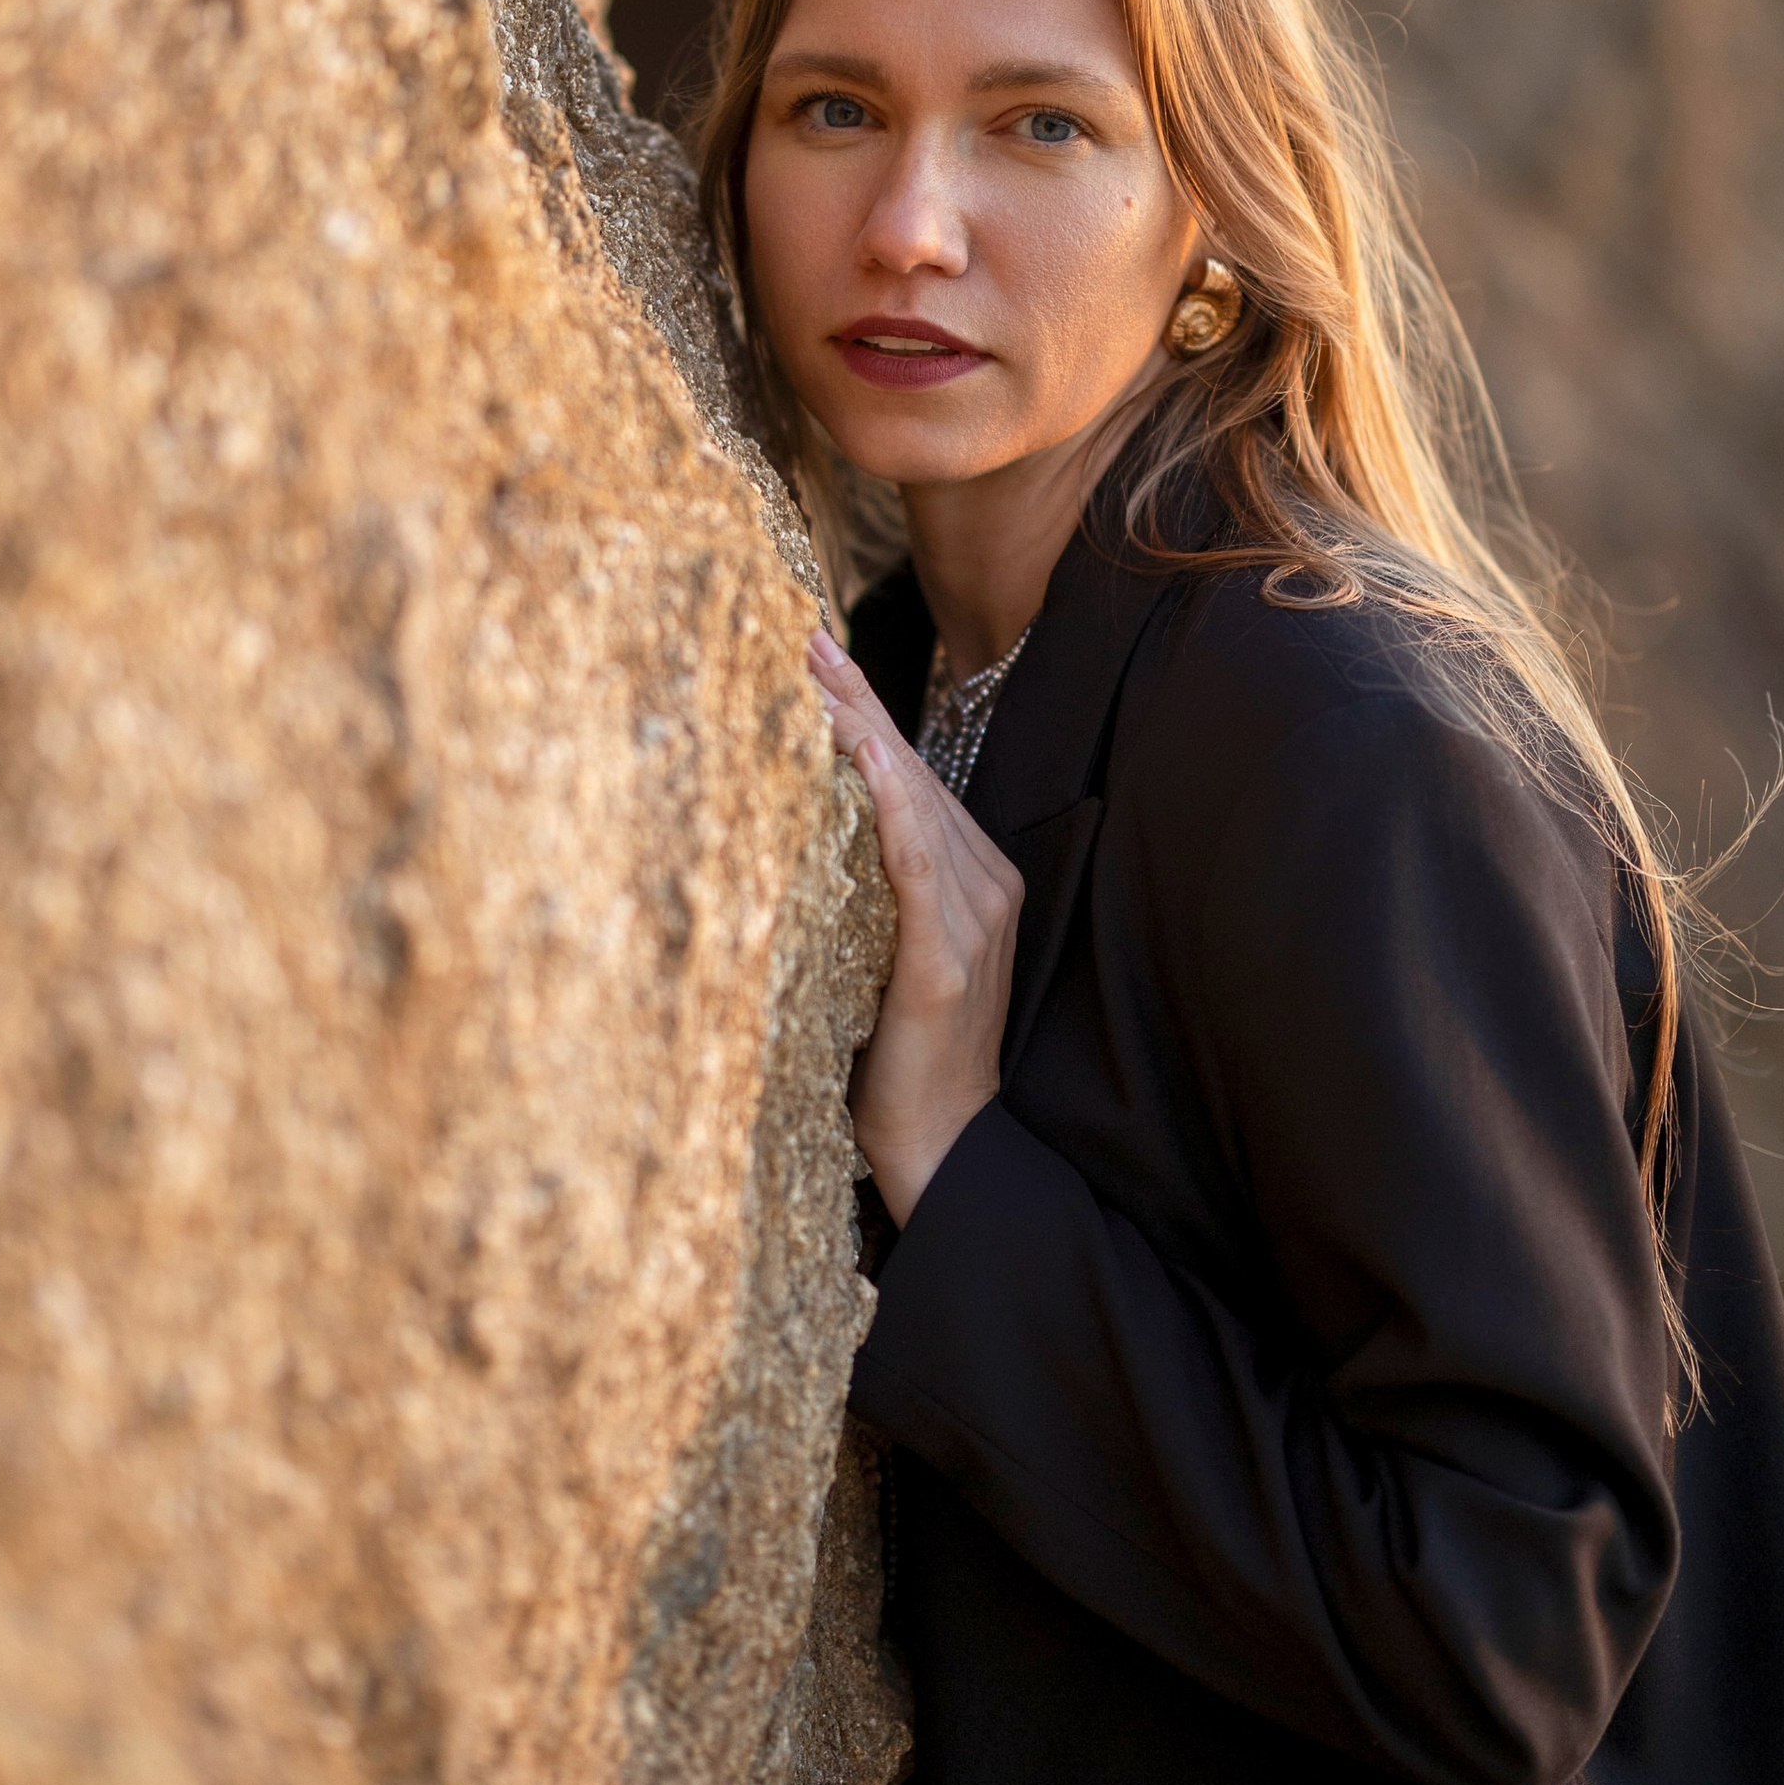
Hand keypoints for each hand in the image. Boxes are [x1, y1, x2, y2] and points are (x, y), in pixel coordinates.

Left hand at [809, 628, 1024, 1224]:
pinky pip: (915, 861)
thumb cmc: (898, 1061)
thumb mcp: (880, 959)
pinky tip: (857, 758)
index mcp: (976, 884)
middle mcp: (985, 887)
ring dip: (861, 735)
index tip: (819, 655)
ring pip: (913, 802)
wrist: (941, 1146)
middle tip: (806, 638)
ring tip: (816, 678)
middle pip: (914, 774)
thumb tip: (797, 835)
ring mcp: (972, 920)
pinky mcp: (944, 958)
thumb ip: (869, 894)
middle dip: (858, 703)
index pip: (915, 780)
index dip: (869, 715)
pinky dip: (887, 803)